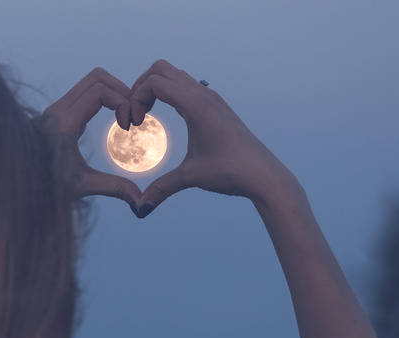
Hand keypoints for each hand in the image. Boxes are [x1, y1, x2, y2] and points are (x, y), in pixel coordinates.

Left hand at [39, 68, 141, 204]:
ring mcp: (55, 108)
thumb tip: (140, 201)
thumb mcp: (82, 186)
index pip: (100, 91)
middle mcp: (57, 111)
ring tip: (124, 115)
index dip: (122, 102)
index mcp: (64, 125)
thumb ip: (113, 188)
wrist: (18, 181)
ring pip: (91, 81)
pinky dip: (103, 96)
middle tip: (132, 115)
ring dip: (113, 91)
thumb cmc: (45, 186)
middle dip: (121, 91)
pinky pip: (84, 91)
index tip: (129, 125)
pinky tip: (111, 117)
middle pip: (98, 78)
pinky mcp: (57, 111)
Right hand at [129, 60, 299, 216]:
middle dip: (141, 87)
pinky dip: (170, 93)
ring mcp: (212, 97)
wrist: (264, 175)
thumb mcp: (191, 177)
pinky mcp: (216, 105)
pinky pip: (186, 86)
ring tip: (147, 113)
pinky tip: (168, 116)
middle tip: (135, 113)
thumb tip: (140, 208)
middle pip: (161, 69)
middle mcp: (204, 94)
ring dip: (155, 88)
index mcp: (196, 104)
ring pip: (174, 75)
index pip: (154, 83)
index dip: (135, 99)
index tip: (134, 124)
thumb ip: (162, 188)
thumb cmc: (231, 172)